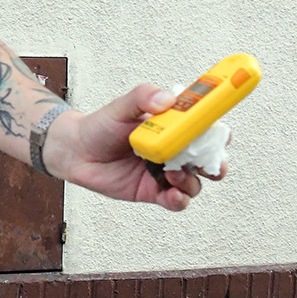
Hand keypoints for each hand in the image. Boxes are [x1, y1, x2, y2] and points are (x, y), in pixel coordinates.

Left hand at [43, 84, 225, 210]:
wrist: (76, 151)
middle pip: (208, 160)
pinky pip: (175, 200)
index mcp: (173, 126)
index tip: (220, 134)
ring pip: (194, 182)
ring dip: (192, 181)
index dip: (218, 132)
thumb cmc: (101, 126)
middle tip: (212, 164)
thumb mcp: (122, 106)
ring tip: (175, 174)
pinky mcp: (153, 192)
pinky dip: (179, 199)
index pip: (205, 129)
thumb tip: (166, 100)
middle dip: (217, 164)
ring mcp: (165, 172)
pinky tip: (172, 194)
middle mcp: (174, 150)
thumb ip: (143, 97)